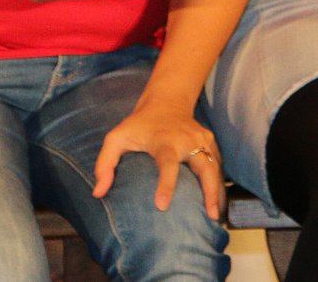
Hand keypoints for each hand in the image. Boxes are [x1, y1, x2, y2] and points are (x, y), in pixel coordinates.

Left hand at [92, 99, 222, 219]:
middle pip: (204, 167)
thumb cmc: (138, 124)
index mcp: (164, 141)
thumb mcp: (116, 138)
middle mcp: (187, 140)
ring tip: (216, 216)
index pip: (167, 164)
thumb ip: (104, 164)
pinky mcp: (209, 141)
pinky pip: (217, 163)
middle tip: (210, 216)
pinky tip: (217, 200)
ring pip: (215, 167)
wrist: (167, 101)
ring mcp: (201, 139)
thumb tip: (99, 193)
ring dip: (217, 191)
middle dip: (209, 191)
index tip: (162, 206)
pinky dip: (219, 182)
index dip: (165, 184)